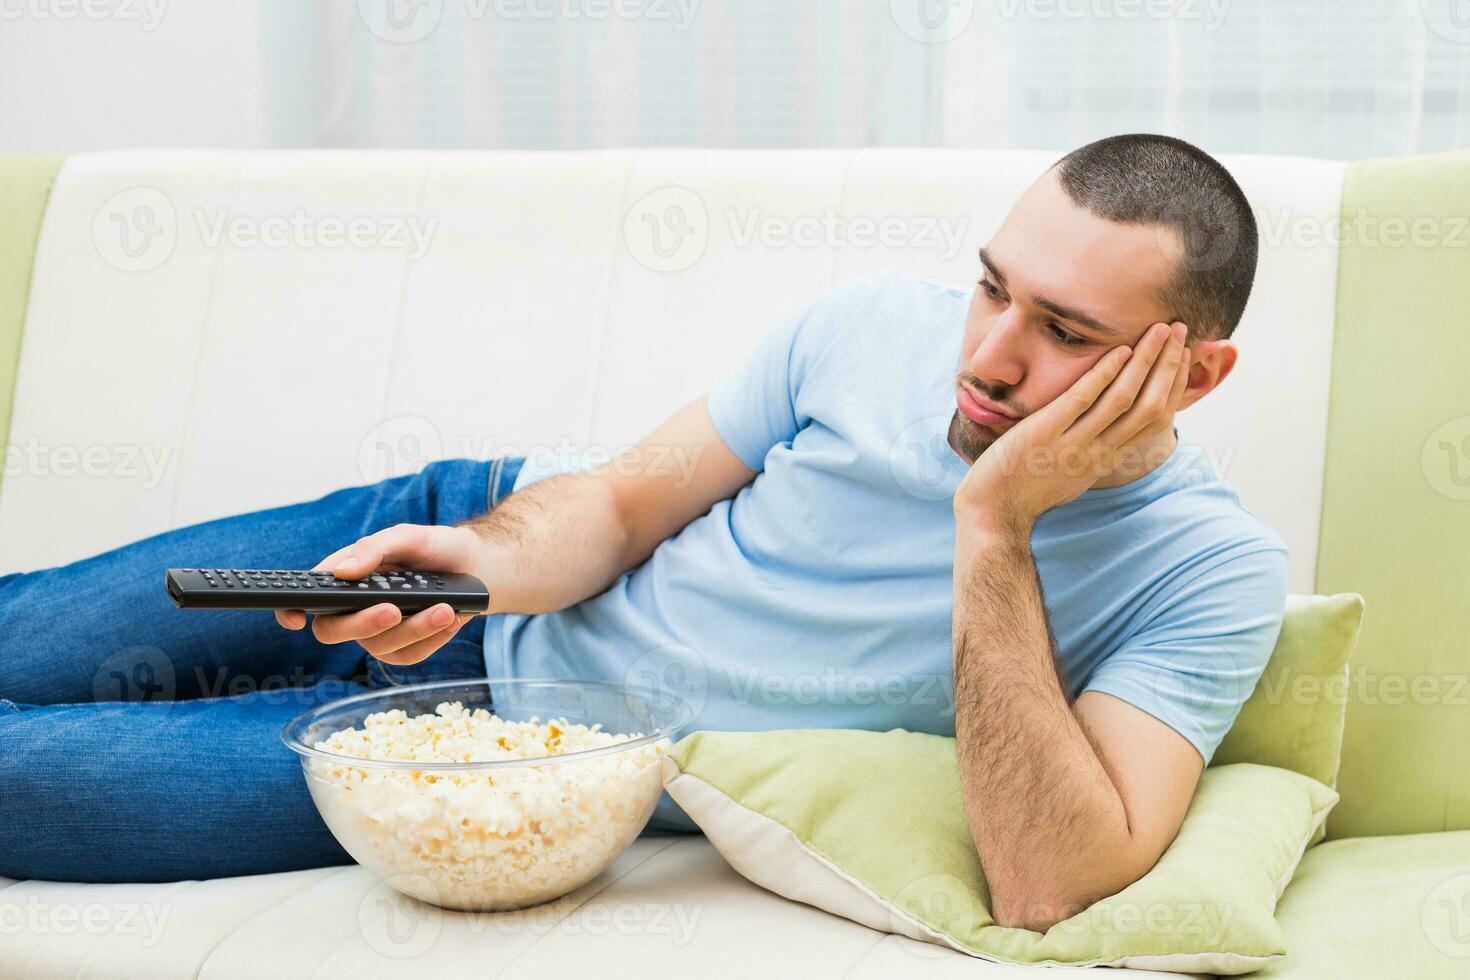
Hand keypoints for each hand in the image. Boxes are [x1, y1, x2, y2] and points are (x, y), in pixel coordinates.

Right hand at [275, 523, 488, 664]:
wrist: (477, 568)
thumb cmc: (435, 548)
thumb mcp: (409, 536)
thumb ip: (375, 548)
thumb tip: (343, 571)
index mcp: (345, 578)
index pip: (308, 596)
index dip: (290, 610)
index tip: (295, 617)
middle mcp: (354, 609)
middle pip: (334, 630)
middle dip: (363, 623)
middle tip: (393, 609)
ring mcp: (378, 632)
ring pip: (378, 645)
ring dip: (414, 629)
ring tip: (444, 608)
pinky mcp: (404, 648)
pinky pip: (408, 655)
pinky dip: (432, 638)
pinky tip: (450, 619)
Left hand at [954, 321, 1190, 536]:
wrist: (993, 512)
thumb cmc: (1028, 489)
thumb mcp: (1072, 473)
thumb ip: (1093, 450)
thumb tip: (1108, 430)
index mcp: (1107, 460)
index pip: (1155, 420)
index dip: (1175, 386)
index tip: (1184, 355)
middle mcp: (1097, 453)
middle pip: (1148, 406)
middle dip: (1168, 365)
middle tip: (1179, 330)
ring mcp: (1072, 444)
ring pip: (1121, 399)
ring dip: (1145, 361)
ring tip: (1158, 329)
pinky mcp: (1044, 434)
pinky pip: (1081, 400)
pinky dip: (1103, 374)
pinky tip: (1119, 350)